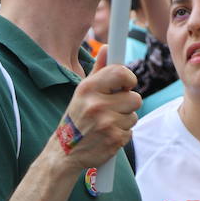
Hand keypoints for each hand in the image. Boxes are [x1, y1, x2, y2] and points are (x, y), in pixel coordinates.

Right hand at [55, 45, 140, 169]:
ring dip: (124, 120)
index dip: (129, 78)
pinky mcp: (114, 140)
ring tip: (106, 124)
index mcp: (88, 88)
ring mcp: (106, 123)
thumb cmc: (77, 117)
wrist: (65, 152)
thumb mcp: (83, 92)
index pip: (121, 73)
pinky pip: (131, 131)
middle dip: (127, 103)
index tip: (126, 85)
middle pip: (135, 97)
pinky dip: (122, 134)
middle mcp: (97, 104)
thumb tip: (108, 48)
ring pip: (134, 115)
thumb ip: (98, 70)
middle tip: (112, 109)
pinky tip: (107, 135)